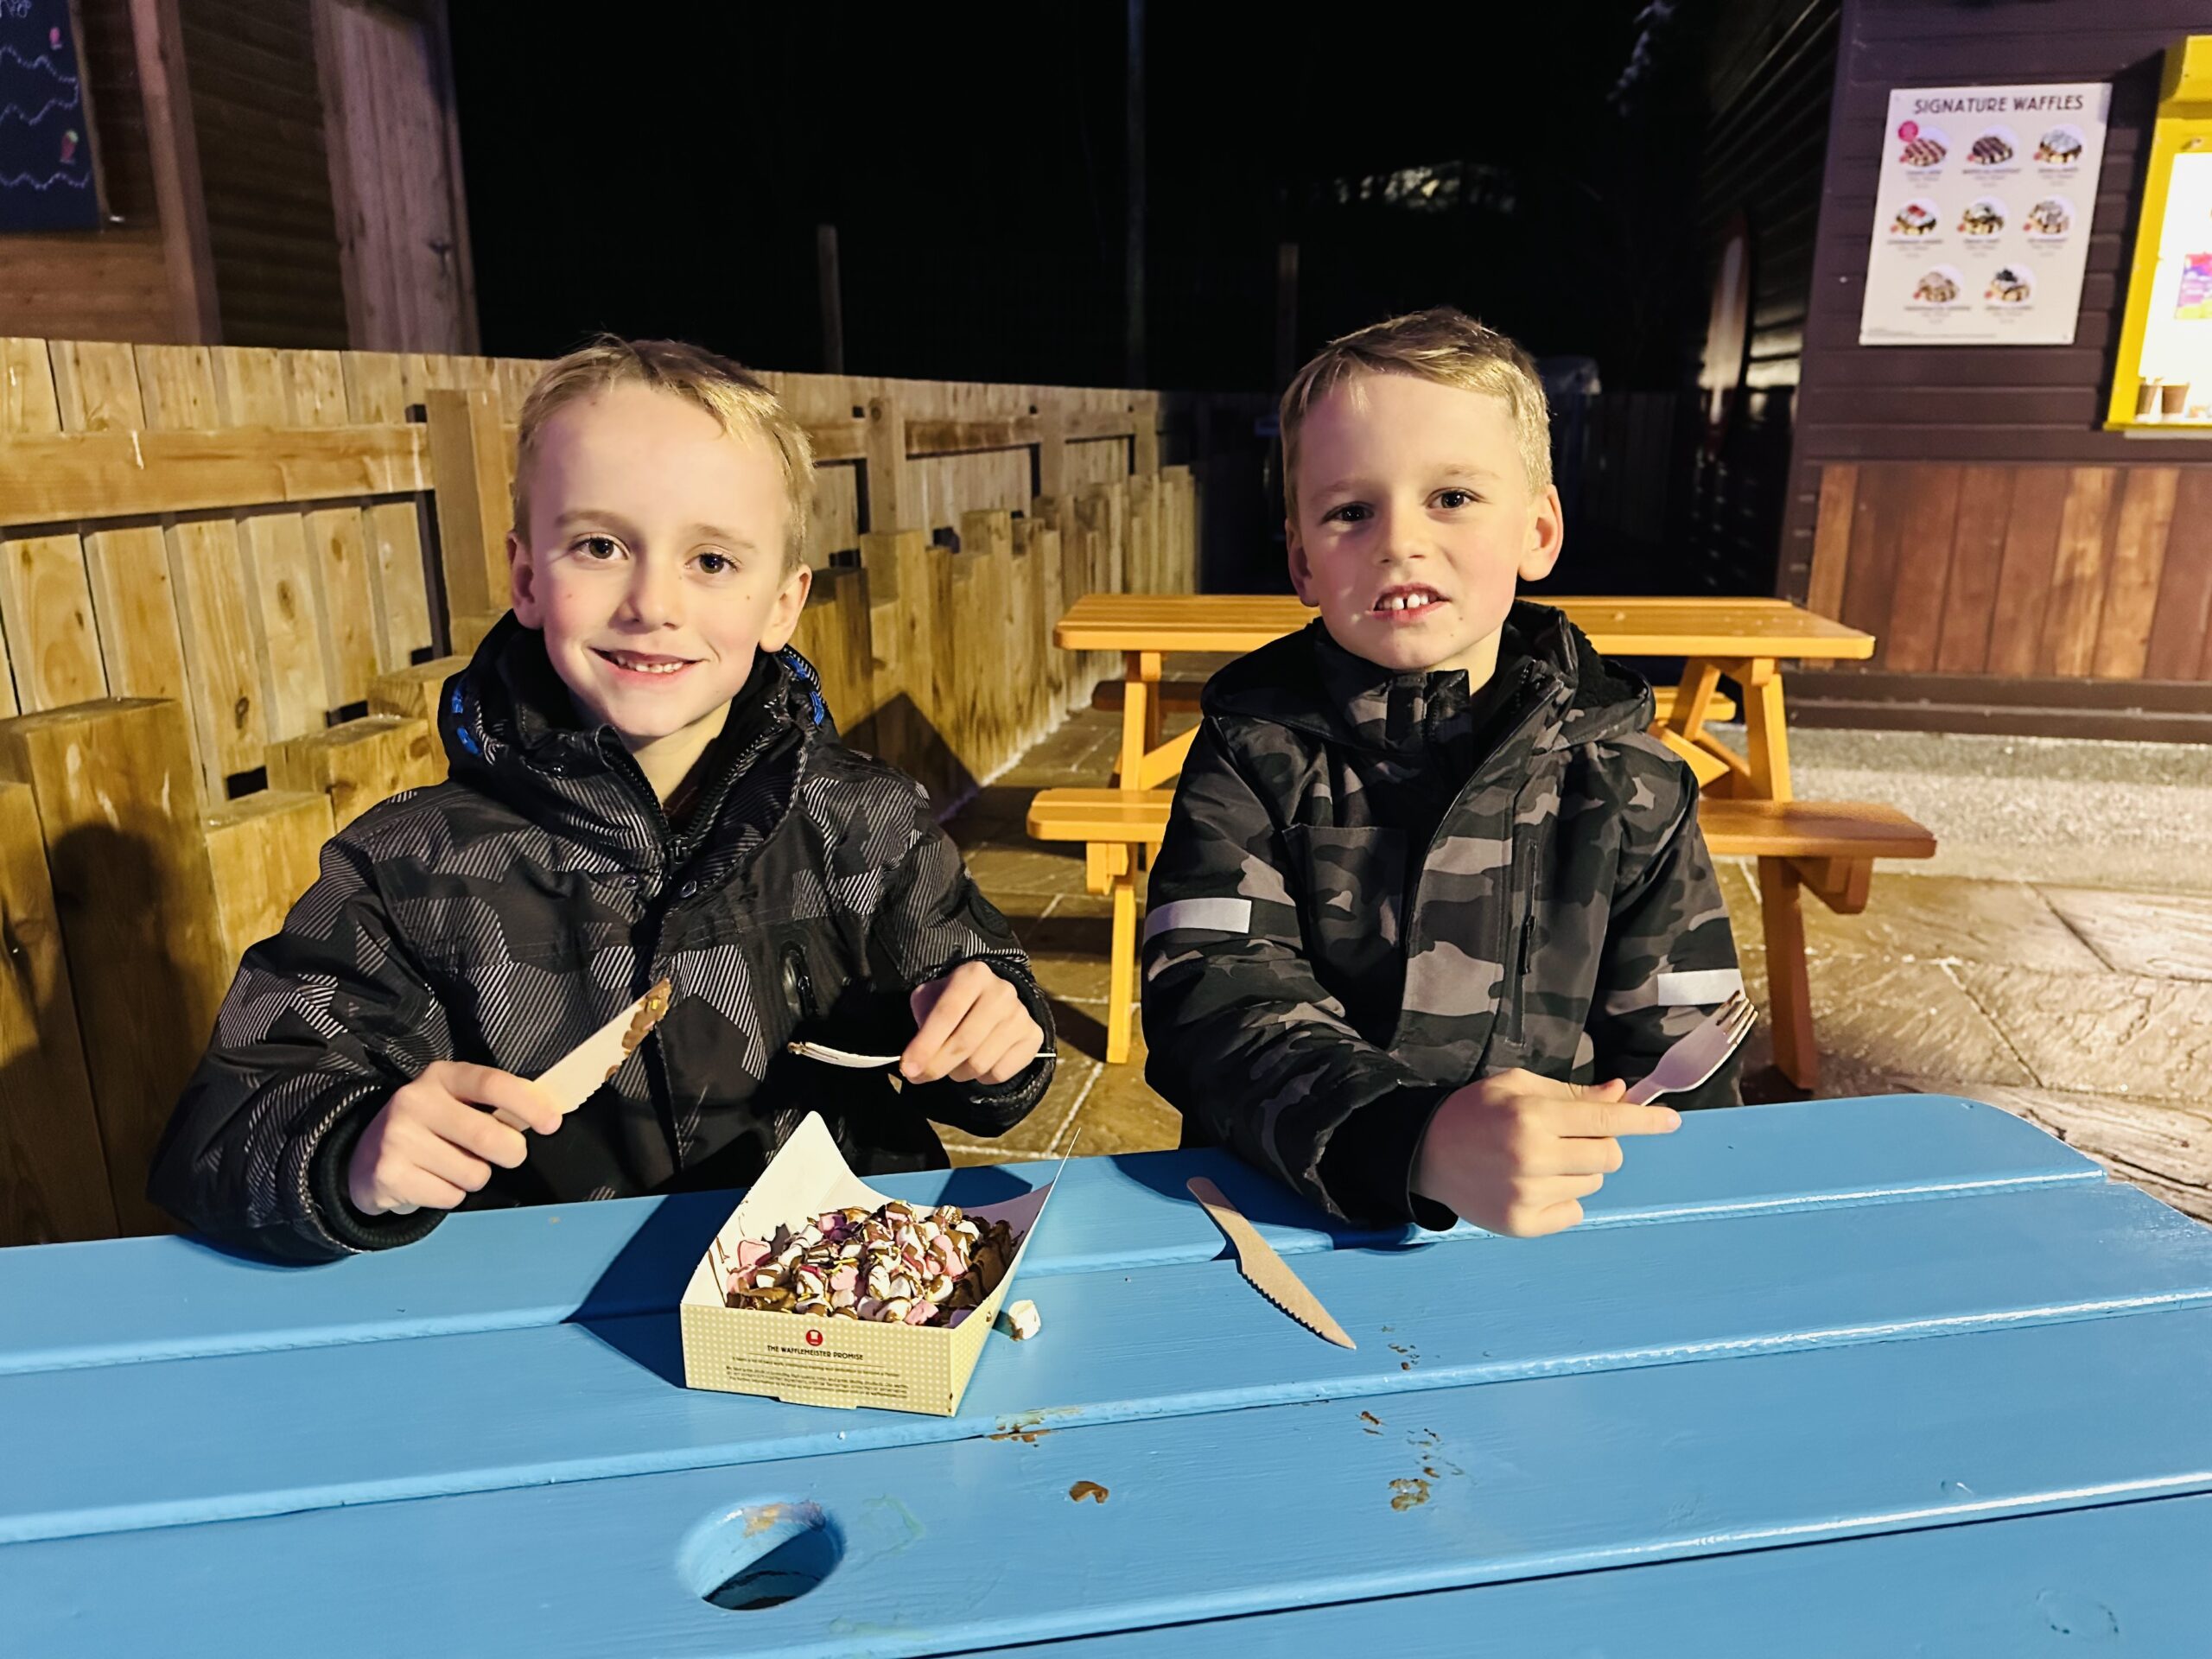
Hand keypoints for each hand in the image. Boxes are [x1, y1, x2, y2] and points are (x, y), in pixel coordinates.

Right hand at [347, 1062, 561, 1216]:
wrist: (365, 1157)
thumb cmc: (430, 1127)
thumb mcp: (457, 1101)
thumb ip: (497, 1104)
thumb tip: (547, 1116)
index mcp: (441, 1076)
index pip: (492, 1083)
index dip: (528, 1104)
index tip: (551, 1123)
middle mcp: (415, 1101)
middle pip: (488, 1137)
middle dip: (511, 1153)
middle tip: (508, 1154)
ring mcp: (398, 1138)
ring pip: (474, 1173)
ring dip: (476, 1177)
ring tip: (452, 1165)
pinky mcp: (389, 1174)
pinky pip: (450, 1196)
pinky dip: (451, 1195)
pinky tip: (431, 1180)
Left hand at [902, 961, 1043, 1084]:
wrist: (993, 1001)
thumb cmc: (954, 1002)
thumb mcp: (932, 998)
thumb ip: (922, 1022)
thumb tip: (914, 1062)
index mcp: (974, 975)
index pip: (947, 1014)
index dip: (925, 1045)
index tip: (907, 1068)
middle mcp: (1002, 992)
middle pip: (964, 1043)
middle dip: (936, 1066)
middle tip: (919, 1076)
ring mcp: (1021, 1015)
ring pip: (980, 1063)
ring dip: (958, 1073)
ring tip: (952, 1064)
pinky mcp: (1033, 1037)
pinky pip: (999, 1073)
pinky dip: (982, 1077)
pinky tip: (978, 1063)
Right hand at [1411, 1069, 1679, 1237]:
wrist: (1425, 1153)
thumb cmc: (1474, 1112)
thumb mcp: (1518, 1086)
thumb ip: (1572, 1094)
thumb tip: (1621, 1096)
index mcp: (1533, 1116)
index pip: (1607, 1121)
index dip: (1644, 1121)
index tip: (1672, 1122)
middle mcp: (1533, 1157)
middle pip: (1609, 1158)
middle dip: (1600, 1146)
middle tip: (1569, 1139)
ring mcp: (1527, 1195)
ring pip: (1592, 1186)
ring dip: (1577, 1173)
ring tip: (1539, 1162)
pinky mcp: (1521, 1223)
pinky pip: (1574, 1214)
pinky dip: (1563, 1201)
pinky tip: (1532, 1187)